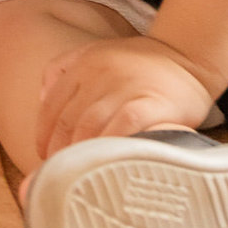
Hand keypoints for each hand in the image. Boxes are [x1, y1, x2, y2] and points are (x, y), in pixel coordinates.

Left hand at [36, 35, 215, 161]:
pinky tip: (104, 164)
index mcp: (85, 63)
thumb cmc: (139, 64)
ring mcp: (126, 86)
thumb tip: (40, 99)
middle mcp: (101, 72)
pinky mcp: (150, 102)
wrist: (188, 57)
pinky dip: (108, 146)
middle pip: (68, 120)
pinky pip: (122, 127)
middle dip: (59, 152)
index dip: (43, 135)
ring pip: (89, 125)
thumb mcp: (97, 52)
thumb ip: (63, 69)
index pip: (52, 105)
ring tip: (78, 176)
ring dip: (78, 155)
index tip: (44, 157)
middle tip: (59, 176)